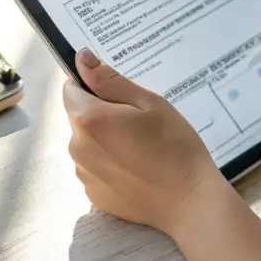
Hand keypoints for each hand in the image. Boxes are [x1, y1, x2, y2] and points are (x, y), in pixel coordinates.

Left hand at [62, 49, 225, 237]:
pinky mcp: (93, 195)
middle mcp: (77, 147)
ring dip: (105, 139)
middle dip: (101, 113)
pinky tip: (137, 168)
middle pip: (79, 117)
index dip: (92, 85)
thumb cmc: (175, 146)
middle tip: (139, 121)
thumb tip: (82, 59)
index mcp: (89, 119)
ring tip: (141, 147)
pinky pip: (94, 167)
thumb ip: (110, 81)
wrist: (189, 201)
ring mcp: (84, 174)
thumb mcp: (149, 103)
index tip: (118, 94)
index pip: (70, 89)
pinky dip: (110, 163)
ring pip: (87, 143)